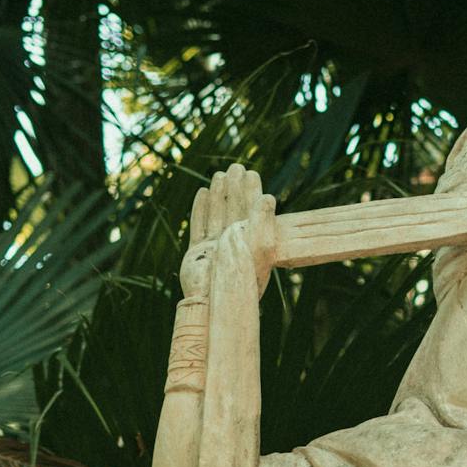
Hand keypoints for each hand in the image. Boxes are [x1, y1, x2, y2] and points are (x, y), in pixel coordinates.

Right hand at [179, 163, 278, 296]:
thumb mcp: (258, 248)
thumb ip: (262, 222)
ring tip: (219, 174)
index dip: (252, 191)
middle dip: (235, 188)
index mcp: (251, 243)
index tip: (252, 172)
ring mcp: (214, 247)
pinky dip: (200, 209)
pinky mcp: (197, 252)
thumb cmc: (239, 277)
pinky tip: (202, 192)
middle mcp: (233, 244)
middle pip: (234, 209)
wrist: (213, 301)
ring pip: (217, 214)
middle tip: (236, 166)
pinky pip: (199, 225)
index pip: (252, 211)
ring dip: (218, 195)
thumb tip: (269, 197)